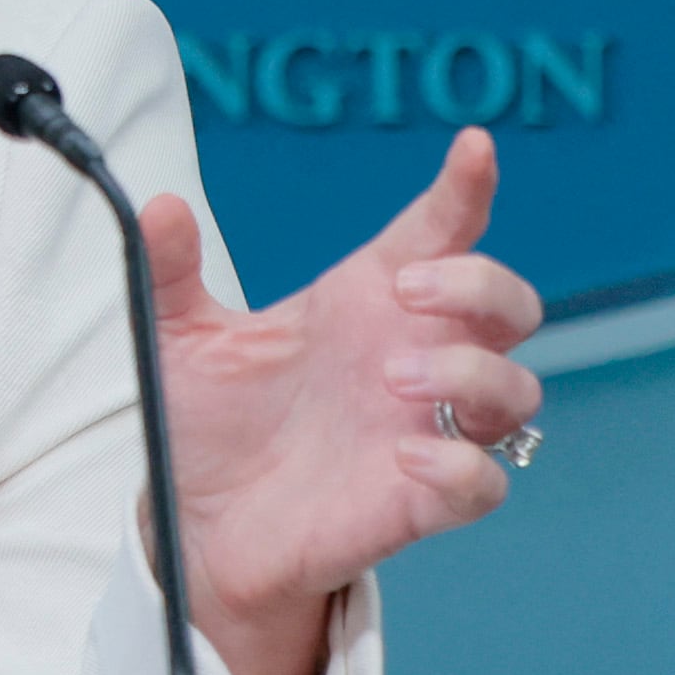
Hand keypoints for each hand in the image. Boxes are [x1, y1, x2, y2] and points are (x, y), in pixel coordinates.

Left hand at [146, 127, 544, 674]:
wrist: (198, 526)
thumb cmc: (210, 425)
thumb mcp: (178, 340)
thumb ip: (170, 271)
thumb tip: (158, 207)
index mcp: (364, 303)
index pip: (441, 232)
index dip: (467, 187)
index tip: (473, 147)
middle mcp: (410, 357)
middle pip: (509, 303)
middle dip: (480, 284)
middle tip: (404, 293)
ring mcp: (425, 430)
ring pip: (515, 389)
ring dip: (471, 372)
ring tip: (393, 378)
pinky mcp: (420, 502)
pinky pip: (485, 481)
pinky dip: (462, 466)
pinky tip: (405, 457)